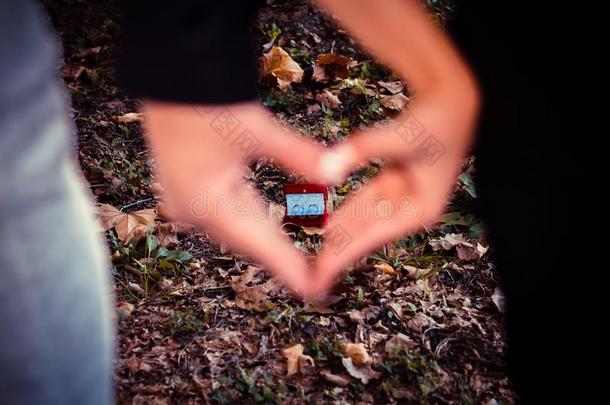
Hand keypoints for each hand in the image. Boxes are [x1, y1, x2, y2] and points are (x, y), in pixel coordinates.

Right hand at [142, 101, 326, 295]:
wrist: (168, 76)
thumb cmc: (207, 100)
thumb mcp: (257, 131)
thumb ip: (298, 155)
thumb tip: (337, 173)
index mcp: (209, 204)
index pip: (261, 247)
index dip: (292, 269)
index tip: (318, 290)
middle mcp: (195, 211)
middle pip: (250, 243)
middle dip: (284, 258)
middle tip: (318, 277)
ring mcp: (187, 201)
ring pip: (238, 230)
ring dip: (269, 242)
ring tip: (299, 260)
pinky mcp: (189, 188)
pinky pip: (227, 216)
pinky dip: (253, 222)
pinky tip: (269, 227)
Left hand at [310, 92, 478, 294]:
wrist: (452, 101)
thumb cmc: (434, 119)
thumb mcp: (400, 136)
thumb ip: (362, 149)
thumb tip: (327, 169)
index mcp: (421, 209)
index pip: (373, 236)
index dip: (344, 254)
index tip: (321, 274)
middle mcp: (412, 209)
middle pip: (366, 234)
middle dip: (338, 254)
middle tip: (309, 278)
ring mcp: (403, 198)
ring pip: (362, 221)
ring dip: (339, 237)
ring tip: (314, 260)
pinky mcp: (394, 185)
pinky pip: (363, 203)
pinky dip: (345, 214)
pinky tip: (326, 227)